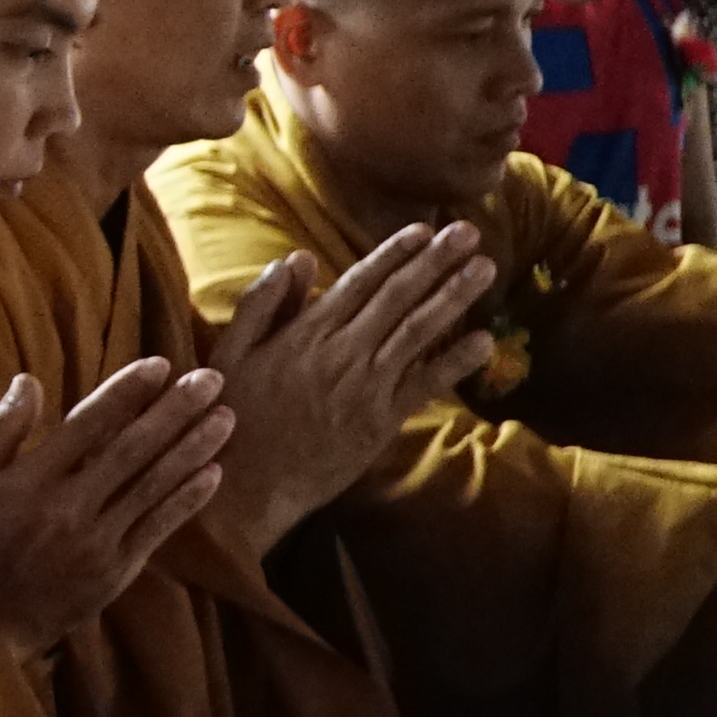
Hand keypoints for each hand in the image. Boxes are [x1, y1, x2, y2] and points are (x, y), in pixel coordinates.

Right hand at [0, 360, 229, 649]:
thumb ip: (0, 430)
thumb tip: (28, 380)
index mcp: (31, 479)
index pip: (88, 424)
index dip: (126, 392)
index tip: (160, 365)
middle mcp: (69, 506)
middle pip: (132, 450)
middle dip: (175, 411)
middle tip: (211, 379)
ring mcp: (97, 540)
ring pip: (153, 485)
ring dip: (193, 449)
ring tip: (225, 417)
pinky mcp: (116, 569)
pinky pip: (158, 527)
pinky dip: (187, 500)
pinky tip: (214, 473)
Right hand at [199, 227, 495, 548]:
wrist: (247, 486)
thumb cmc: (233, 417)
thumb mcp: (231, 352)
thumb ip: (262, 304)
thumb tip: (295, 259)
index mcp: (306, 333)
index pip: (359, 282)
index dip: (394, 254)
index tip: (424, 230)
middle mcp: (342, 352)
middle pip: (397, 297)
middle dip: (436, 261)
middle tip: (468, 232)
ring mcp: (366, 387)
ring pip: (418, 331)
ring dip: (454, 297)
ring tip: (485, 268)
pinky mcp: (381, 421)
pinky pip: (425, 385)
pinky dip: (455, 362)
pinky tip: (485, 341)